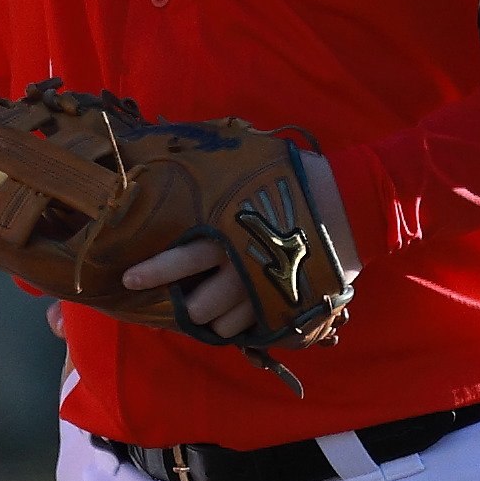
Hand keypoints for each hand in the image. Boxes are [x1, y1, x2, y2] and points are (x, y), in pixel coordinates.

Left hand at [121, 147, 344, 341]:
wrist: (352, 204)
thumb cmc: (294, 180)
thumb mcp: (248, 169)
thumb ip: (211, 175)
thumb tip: (167, 150)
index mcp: (226, 232)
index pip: (179, 259)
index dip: (150, 272)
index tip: (128, 277)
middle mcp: (241, 268)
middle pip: (196, 307)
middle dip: (186, 302)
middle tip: (181, 293)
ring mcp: (262, 291)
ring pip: (219, 323)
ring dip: (214, 313)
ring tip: (218, 295)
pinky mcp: (283, 307)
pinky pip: (246, 329)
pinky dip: (239, 321)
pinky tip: (243, 302)